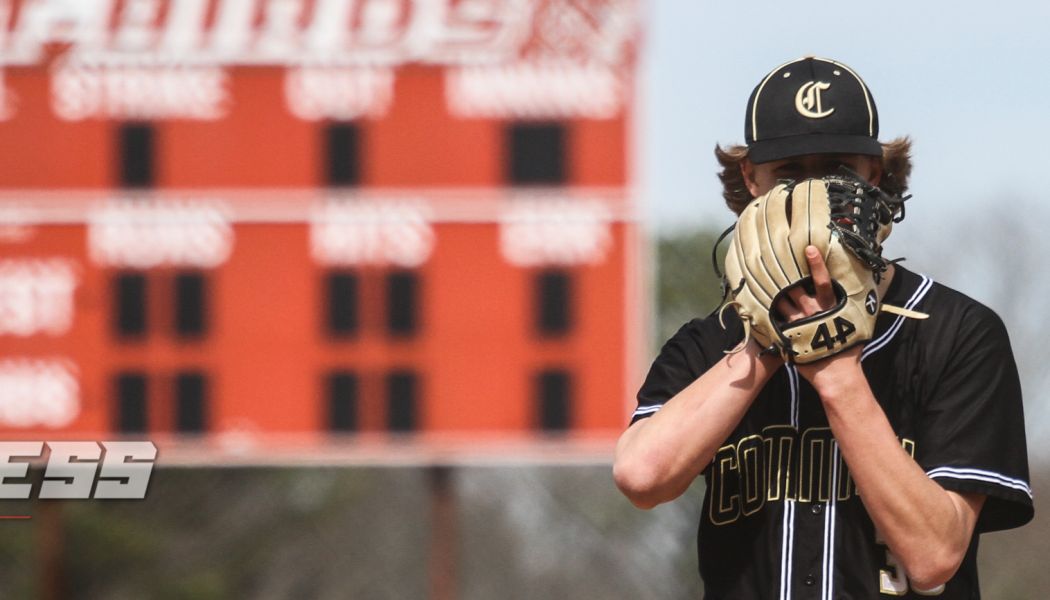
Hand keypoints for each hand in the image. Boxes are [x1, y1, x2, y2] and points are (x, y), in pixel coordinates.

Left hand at [776, 246, 864, 392]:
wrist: (835, 375)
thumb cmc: (849, 350)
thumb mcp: (859, 325)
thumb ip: (858, 306)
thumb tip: (871, 292)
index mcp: (831, 307)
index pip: (823, 282)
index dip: (816, 265)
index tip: (809, 248)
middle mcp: (812, 312)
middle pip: (794, 289)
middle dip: (785, 275)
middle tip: (774, 259)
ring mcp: (798, 324)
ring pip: (781, 302)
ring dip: (773, 292)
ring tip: (762, 277)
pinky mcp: (788, 336)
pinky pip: (775, 320)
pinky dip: (767, 312)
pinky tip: (758, 303)